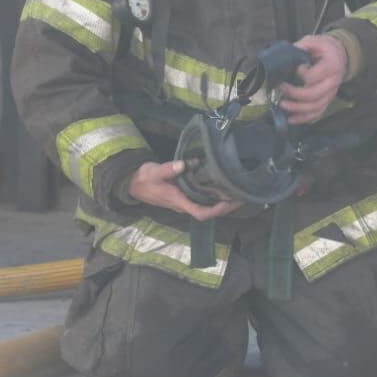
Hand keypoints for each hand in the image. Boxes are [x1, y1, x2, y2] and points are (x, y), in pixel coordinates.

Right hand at [125, 160, 241, 220]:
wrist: (134, 184)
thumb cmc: (144, 179)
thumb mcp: (153, 172)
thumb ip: (169, 169)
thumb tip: (184, 164)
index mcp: (178, 201)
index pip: (200, 213)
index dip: (216, 210)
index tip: (229, 202)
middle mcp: (184, 205)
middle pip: (208, 212)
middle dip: (226, 206)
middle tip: (242, 196)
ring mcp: (184, 202)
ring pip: (207, 207)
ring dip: (222, 202)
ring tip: (238, 192)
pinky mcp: (184, 196)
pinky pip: (203, 200)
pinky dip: (215, 196)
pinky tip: (224, 187)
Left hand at [279, 33, 348, 125]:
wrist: (341, 55)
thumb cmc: (325, 48)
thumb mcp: (314, 41)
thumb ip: (301, 46)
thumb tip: (286, 56)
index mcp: (332, 66)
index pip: (314, 76)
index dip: (301, 73)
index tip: (296, 67)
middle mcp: (333, 82)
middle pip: (313, 95)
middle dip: (294, 94)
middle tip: (281, 88)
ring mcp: (331, 93)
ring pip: (315, 107)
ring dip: (297, 109)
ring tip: (282, 105)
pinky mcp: (328, 100)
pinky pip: (317, 113)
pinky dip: (304, 118)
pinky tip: (291, 119)